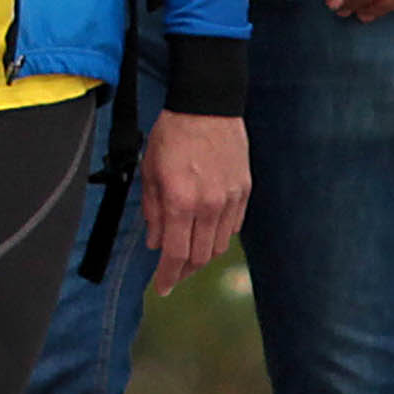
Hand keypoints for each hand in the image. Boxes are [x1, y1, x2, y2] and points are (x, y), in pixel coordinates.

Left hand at [141, 108, 250, 290]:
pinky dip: (219, 236)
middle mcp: (208, 205)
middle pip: (199, 256)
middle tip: (172, 275)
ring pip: (219, 246)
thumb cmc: (173, 134)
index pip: (175, 253)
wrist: (207, 105)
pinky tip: (207, 232)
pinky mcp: (244, 191)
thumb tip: (154, 242)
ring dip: (202, 256)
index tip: (161, 287)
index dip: (167, 276)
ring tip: (188, 254)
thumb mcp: (149, 171)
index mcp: (180, 201)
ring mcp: (230, 199)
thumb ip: (152, 211)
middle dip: (183, 271)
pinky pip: (233, 227)